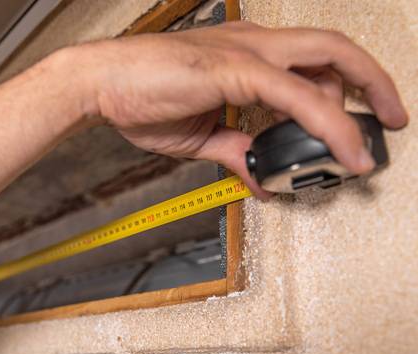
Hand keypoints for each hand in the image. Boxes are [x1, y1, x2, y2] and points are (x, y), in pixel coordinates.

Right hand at [74, 22, 407, 196]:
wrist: (99, 82)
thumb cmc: (139, 96)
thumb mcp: (199, 136)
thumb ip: (236, 151)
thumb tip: (259, 174)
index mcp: (245, 56)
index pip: (311, 62)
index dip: (343, 86)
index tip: (358, 118)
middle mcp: (253, 45)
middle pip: (333, 48)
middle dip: (372, 83)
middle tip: (391, 118)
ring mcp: (245, 53)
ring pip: (327, 63)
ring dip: (359, 104)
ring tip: (365, 148)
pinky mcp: (232, 70)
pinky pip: (295, 97)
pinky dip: (325, 127)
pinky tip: (339, 152)